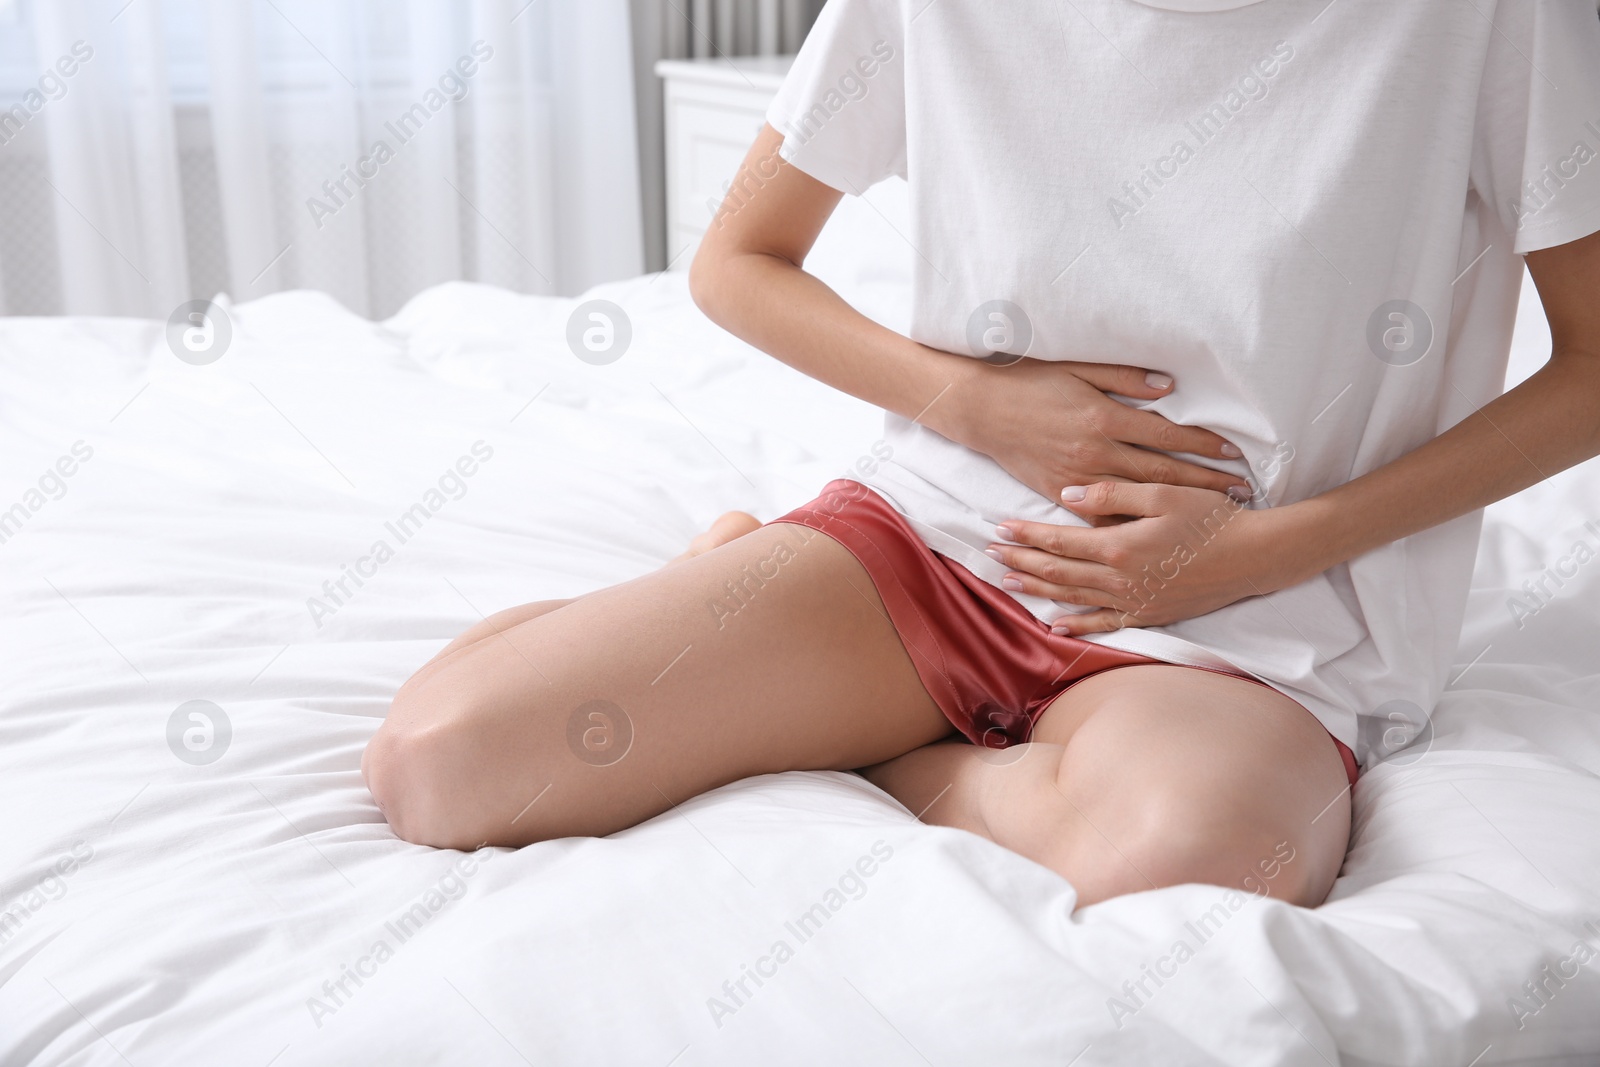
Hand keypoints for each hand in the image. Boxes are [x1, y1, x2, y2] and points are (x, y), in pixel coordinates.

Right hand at [937, 358, 1250, 507]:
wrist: (981, 410)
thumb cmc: (1029, 382)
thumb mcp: (1078, 368)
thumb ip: (1124, 377)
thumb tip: (1168, 388)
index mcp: (1103, 418)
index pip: (1167, 435)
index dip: (1204, 445)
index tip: (1235, 454)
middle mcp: (1095, 452)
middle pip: (1162, 473)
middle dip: (1205, 482)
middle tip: (1241, 491)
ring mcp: (1076, 477)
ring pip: (1138, 498)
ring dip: (1177, 505)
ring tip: (1211, 513)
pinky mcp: (1058, 493)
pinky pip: (1100, 515)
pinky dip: (1130, 523)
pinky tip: (1156, 531)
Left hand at [986, 482, 1302, 634]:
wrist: (1255, 557)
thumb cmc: (1212, 518)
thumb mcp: (1163, 493)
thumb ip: (1113, 495)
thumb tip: (1067, 498)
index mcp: (1121, 546)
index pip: (1060, 542)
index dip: (1027, 535)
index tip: (1000, 527)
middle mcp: (1122, 580)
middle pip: (1059, 572)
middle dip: (1022, 562)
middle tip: (990, 553)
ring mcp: (1135, 602)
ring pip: (1074, 598)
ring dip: (1037, 590)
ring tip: (1008, 581)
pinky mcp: (1150, 615)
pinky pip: (1105, 624)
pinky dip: (1076, 624)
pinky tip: (1054, 624)